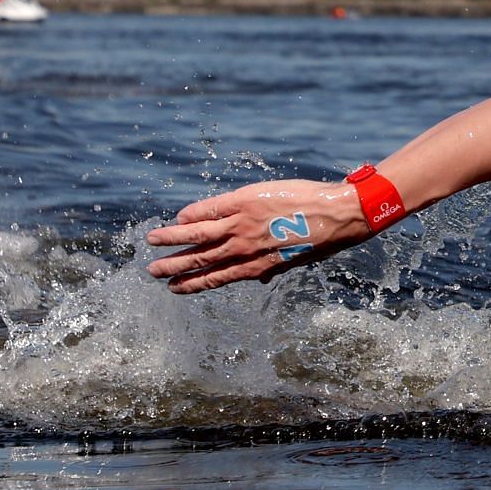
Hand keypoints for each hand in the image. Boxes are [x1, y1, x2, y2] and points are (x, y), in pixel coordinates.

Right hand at [147, 179, 367, 293]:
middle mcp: (245, 249)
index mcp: (256, 267)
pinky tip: (180, 217)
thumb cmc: (321, 239)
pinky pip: (212, 208)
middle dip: (174, 266)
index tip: (174, 289)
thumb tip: (259, 281)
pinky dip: (194, 213)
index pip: (216, 278)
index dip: (193, 284)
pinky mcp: (246, 201)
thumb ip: (271, 269)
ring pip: (198, 234)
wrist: (338, 215)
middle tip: (152, 272)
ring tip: (152, 240)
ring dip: (172, 238)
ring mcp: (243, 224)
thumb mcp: (295, 262)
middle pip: (201, 259)